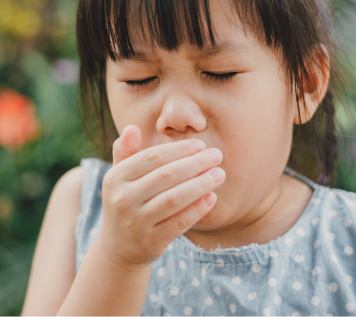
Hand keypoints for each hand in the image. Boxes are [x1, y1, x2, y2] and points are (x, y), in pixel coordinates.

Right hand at [94, 125, 224, 271]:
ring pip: (174, 199)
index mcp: (115, 178)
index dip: (179, 149)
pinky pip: (179, 223)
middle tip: (217, 156)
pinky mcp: (151, 242)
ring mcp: (136, 223)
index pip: (152, 157)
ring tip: (220, 174)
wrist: (118, 248)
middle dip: (196, 163)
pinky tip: (212, 197)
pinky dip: (197, 209)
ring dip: (201, 184)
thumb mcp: (119, 178)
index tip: (201, 145)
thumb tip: (132, 127)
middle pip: (166, 176)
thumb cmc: (126, 202)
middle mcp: (122, 200)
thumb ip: (125, 152)